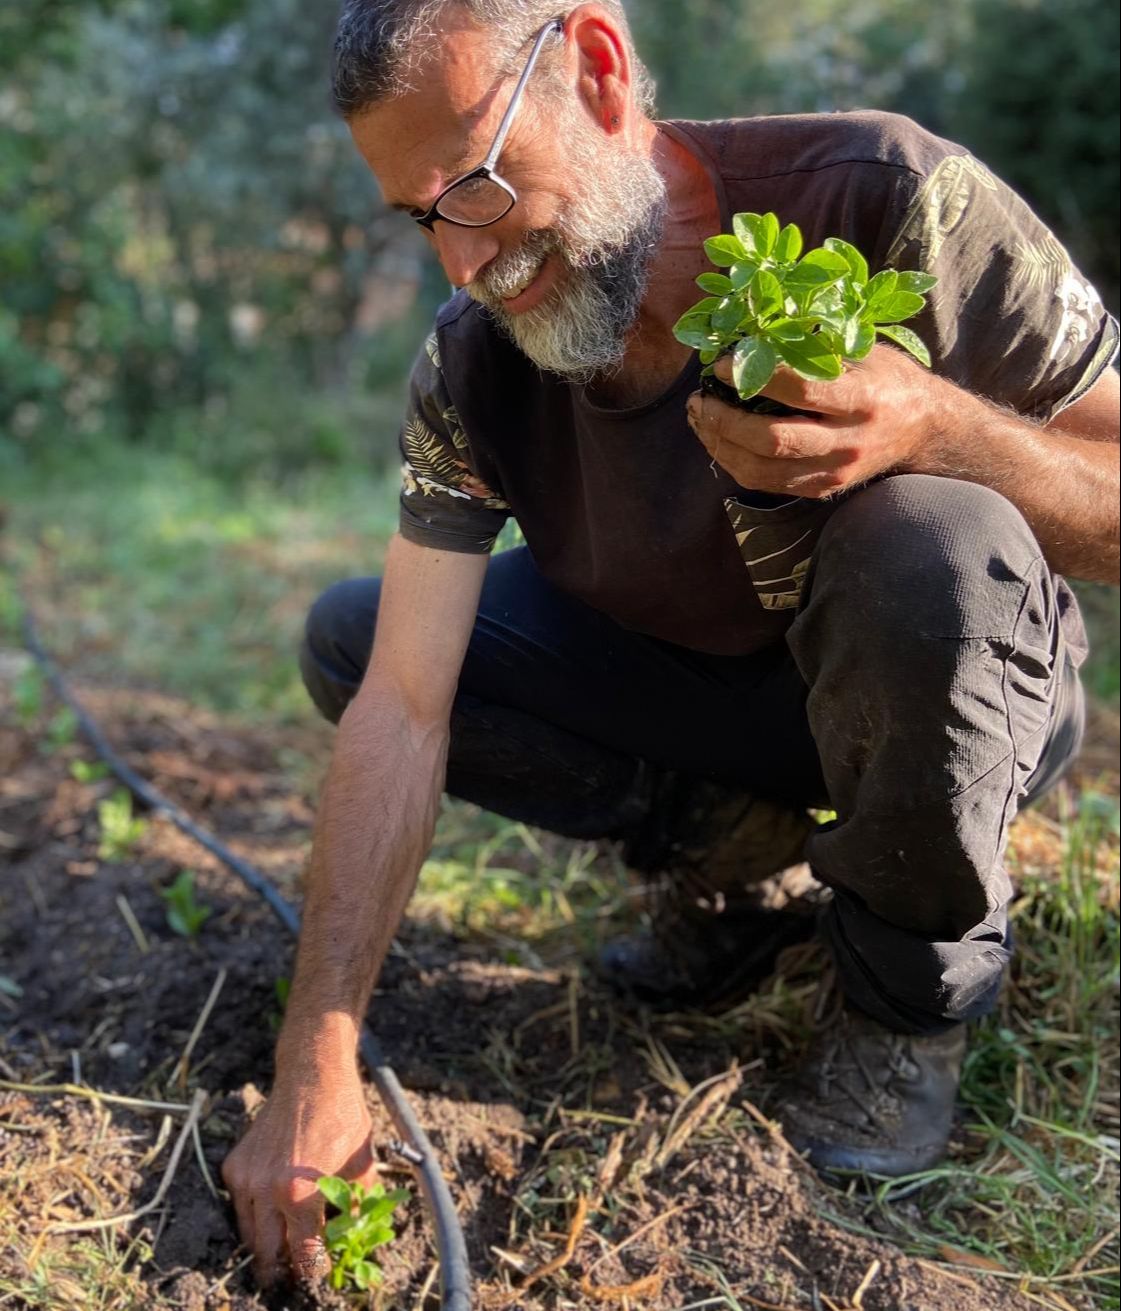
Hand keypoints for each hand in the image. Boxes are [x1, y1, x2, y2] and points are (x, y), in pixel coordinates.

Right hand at [221, 1064, 377, 1287]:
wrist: (312, 1075)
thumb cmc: (342, 1115)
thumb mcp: (361, 1164)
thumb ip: (357, 1206)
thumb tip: (355, 1238)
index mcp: (300, 1195)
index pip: (304, 1255)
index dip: (313, 1270)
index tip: (319, 1275)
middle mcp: (266, 1191)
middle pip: (268, 1253)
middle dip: (282, 1269)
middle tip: (293, 1275)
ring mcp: (245, 1178)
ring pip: (249, 1234)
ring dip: (265, 1245)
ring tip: (282, 1252)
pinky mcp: (233, 1166)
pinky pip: (240, 1205)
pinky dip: (254, 1214)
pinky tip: (272, 1211)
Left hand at [685, 344, 953, 497]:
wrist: (923, 430)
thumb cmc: (888, 380)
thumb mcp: (864, 352)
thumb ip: (815, 347)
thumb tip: (754, 331)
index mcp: (862, 400)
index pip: (799, 390)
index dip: (755, 377)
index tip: (722, 364)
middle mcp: (847, 442)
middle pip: (773, 440)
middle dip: (725, 420)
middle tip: (700, 400)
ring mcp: (833, 472)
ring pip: (761, 470)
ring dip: (720, 445)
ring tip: (700, 419)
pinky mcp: (821, 489)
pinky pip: (766, 483)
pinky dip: (734, 461)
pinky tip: (719, 439)